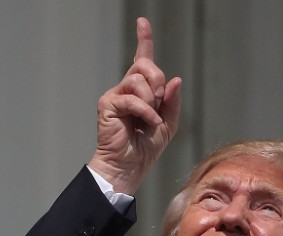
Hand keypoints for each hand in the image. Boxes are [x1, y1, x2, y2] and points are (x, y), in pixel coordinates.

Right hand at [88, 17, 182, 194]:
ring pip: (138, 79)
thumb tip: (175, 79)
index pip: (142, 60)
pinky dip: (146, 111)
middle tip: (161, 100)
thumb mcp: (168, 123)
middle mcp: (126, 89)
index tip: (142, 22)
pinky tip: (149, 123)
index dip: (143, 40)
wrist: (129, 167)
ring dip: (152, 99)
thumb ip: (172, 101)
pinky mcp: (108, 105)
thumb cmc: (145, 148)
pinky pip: (132, 98)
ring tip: (152, 118)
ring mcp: (115, 96)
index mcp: (141, 91)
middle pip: (144, 65)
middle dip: (158, 79)